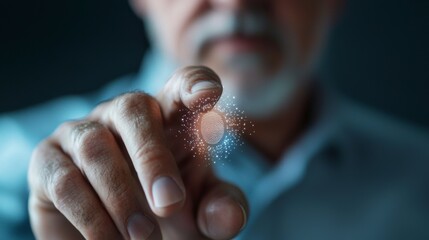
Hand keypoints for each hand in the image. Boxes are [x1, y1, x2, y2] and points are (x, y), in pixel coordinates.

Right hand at [28, 66, 247, 239]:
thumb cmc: (167, 216)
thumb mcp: (200, 215)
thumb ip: (220, 210)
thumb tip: (229, 218)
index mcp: (168, 120)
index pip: (182, 86)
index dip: (194, 83)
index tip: (208, 94)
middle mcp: (123, 117)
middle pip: (134, 107)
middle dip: (153, 157)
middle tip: (170, 204)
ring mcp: (82, 134)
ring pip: (95, 146)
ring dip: (121, 197)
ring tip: (143, 238)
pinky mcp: (48, 162)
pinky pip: (64, 181)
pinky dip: (91, 216)